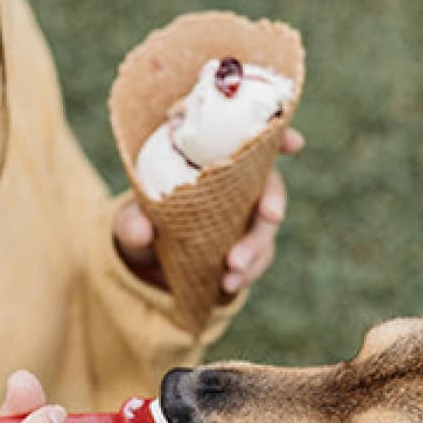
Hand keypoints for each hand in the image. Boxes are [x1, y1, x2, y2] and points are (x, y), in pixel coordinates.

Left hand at [114, 128, 303, 294]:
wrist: (148, 260)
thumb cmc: (142, 222)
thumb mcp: (129, 220)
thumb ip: (131, 222)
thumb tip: (142, 231)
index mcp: (211, 161)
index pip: (249, 141)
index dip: (277, 137)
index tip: (294, 143)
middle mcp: (236, 185)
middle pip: (269, 184)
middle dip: (274, 199)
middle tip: (272, 215)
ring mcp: (246, 217)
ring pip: (266, 226)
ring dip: (256, 247)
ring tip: (232, 269)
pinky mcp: (248, 247)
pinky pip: (258, 258)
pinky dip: (247, 272)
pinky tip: (228, 285)